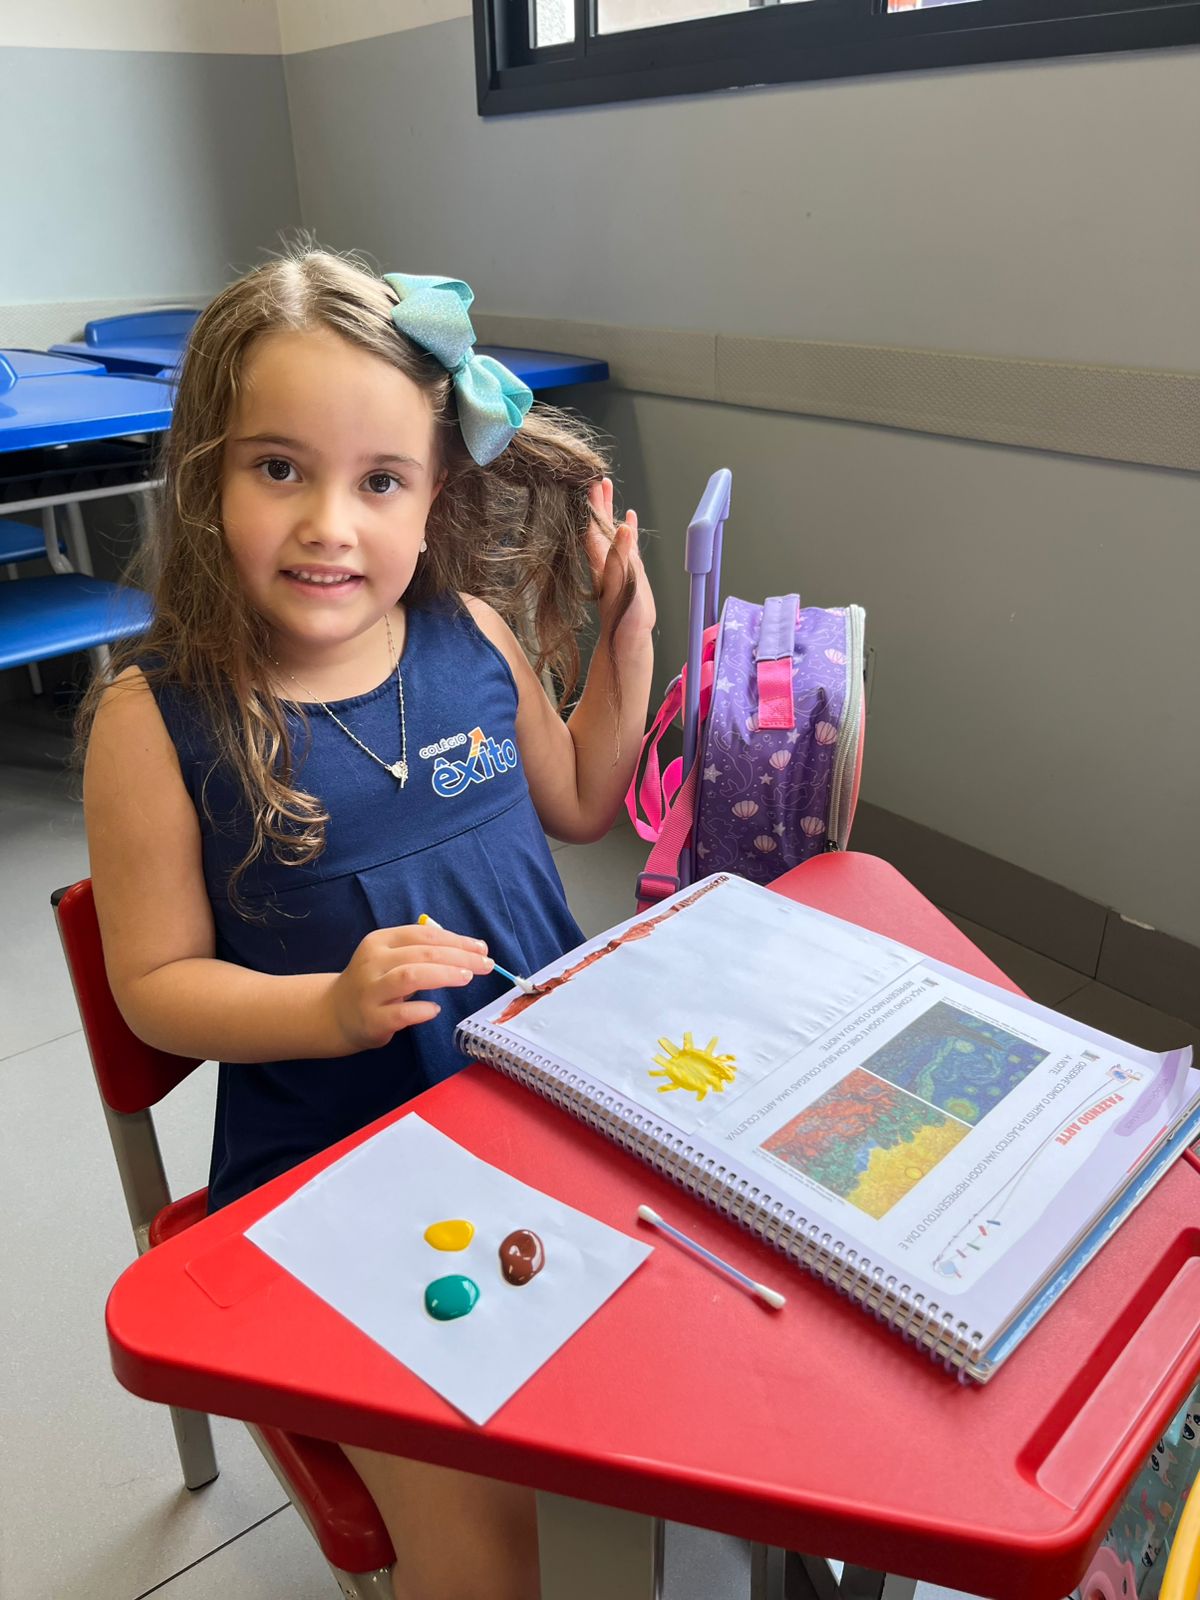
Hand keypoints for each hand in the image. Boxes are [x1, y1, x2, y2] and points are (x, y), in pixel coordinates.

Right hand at [325, 924, 493, 1051]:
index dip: (457, 939)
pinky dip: (422, 1010)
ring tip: (466, 978)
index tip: (482, 948)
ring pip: (411, 975)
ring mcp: (371, 990)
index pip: (424, 934)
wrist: (335, 1014)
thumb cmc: (375, 983)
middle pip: (422, 952)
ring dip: (443, 974)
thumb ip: (422, 952)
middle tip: (485, 965)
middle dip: (459, 956)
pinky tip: (435, 1010)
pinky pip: (401, 1013)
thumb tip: (471, 950)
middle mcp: (373, 962)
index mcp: (381, 941)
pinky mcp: (371, 1019)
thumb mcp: (391, 958)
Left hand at [584, 477, 655, 646]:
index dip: (591, 503)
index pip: (592, 523)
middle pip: (598, 521)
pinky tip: (629, 517)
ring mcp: (617, 562)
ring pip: (610, 528)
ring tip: (607, 486)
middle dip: (597, 498)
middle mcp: (606, 557)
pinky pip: (626, 541)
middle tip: (596, 476)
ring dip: (608, 508)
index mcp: (601, 558)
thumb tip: (622, 526)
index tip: (589, 480)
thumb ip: (622, 554)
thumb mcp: (624, 581)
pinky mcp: (628, 569)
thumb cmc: (624, 614)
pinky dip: (627, 527)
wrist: (628, 636)